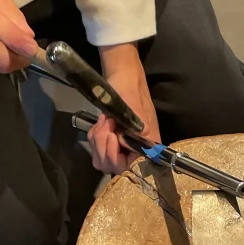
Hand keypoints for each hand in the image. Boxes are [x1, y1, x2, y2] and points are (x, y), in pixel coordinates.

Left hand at [88, 43, 160, 174]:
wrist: (121, 76)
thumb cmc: (129, 89)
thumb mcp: (133, 107)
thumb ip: (136, 127)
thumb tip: (136, 141)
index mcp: (148, 144)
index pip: (132, 168)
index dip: (117, 157)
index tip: (113, 137)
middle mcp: (137, 150)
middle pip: (113, 167)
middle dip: (104, 146)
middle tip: (107, 124)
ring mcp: (122, 146)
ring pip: (103, 160)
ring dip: (98, 140)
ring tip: (104, 121)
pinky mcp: (110, 142)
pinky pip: (97, 150)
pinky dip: (95, 137)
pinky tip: (101, 123)